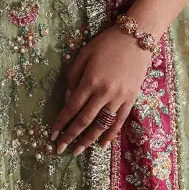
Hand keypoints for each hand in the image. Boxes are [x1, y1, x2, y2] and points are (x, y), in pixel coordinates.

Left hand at [50, 25, 152, 154]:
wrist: (137, 38)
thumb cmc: (107, 43)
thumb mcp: (84, 53)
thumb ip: (73, 76)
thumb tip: (69, 98)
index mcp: (90, 80)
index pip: (71, 107)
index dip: (61, 122)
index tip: (52, 134)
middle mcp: (104, 92)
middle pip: (84, 120)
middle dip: (70, 136)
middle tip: (59, 149)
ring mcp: (119, 98)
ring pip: (101, 124)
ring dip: (88, 140)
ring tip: (77, 151)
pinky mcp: (131, 99)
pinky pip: (119, 121)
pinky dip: (111, 134)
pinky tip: (102, 145)